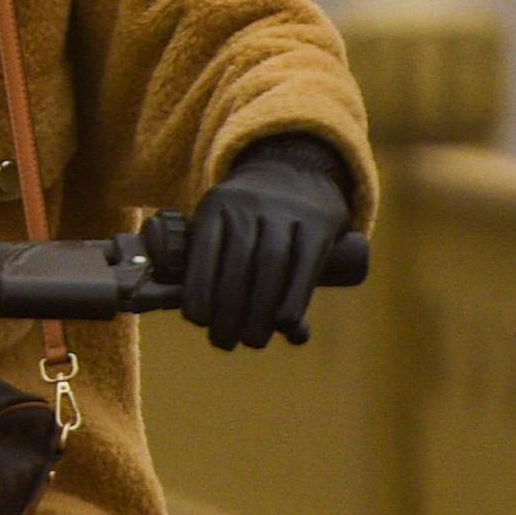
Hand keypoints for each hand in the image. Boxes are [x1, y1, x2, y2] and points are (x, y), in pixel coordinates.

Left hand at [184, 135, 353, 350]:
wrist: (298, 173)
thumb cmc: (250, 217)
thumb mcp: (223, 221)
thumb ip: (213, 262)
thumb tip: (200, 319)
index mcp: (216, 204)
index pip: (204, 249)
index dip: (198, 288)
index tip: (197, 321)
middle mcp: (249, 204)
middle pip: (237, 262)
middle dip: (228, 309)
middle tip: (224, 341)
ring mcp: (286, 210)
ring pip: (271, 263)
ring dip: (260, 309)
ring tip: (253, 341)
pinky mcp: (318, 222)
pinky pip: (305, 262)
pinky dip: (294, 296)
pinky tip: (285, 324)